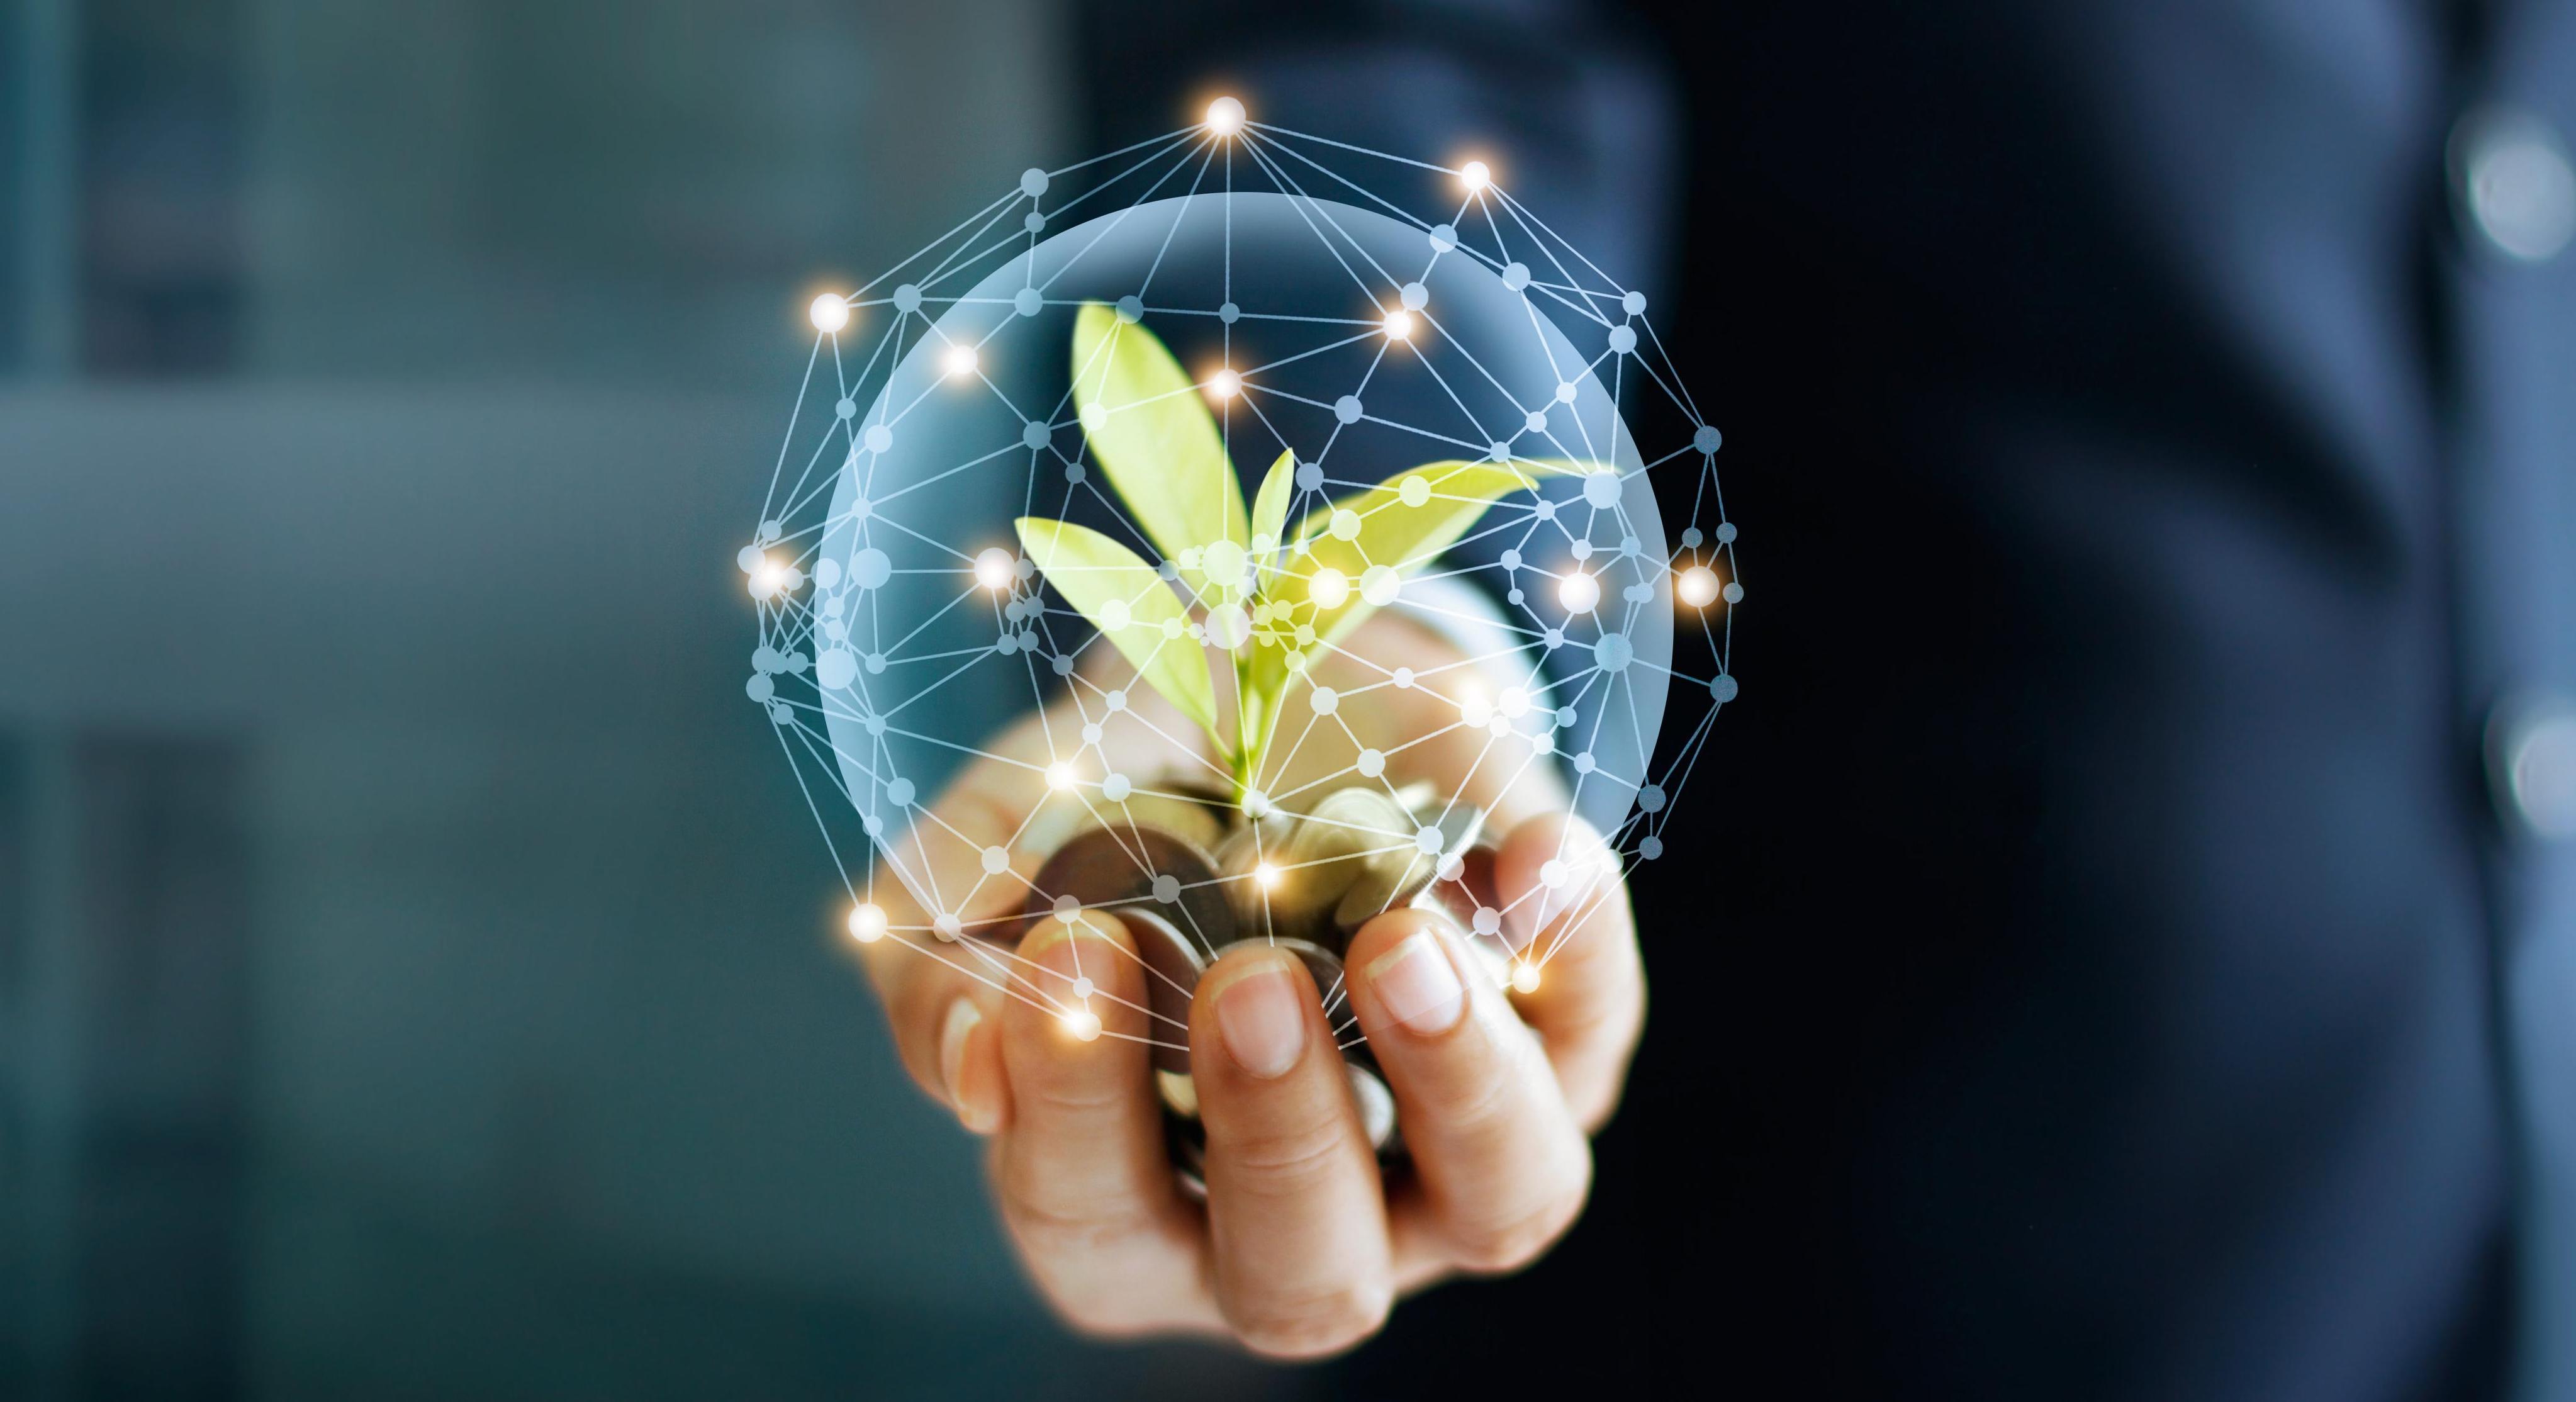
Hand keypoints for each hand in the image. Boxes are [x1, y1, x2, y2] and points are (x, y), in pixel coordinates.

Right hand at [850, 614, 1645, 1356]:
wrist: (1275, 704)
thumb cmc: (1120, 808)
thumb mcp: (1010, 840)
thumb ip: (949, 940)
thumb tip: (969, 1068)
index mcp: (1134, 1201)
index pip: (1093, 1224)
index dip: (1072, 1120)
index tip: (1055, 965)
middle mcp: (1301, 1217)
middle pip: (1308, 1280)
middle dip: (1279, 1138)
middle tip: (1246, 987)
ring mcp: (1449, 1153)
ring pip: (1501, 1198)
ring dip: (1458, 1077)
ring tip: (1402, 943)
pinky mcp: (1565, 1048)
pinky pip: (1596, 1031)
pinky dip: (1576, 945)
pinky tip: (1529, 848)